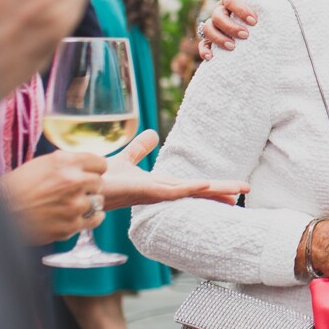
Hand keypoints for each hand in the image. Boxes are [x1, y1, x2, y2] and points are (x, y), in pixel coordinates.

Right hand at [0, 149, 107, 244]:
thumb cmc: (15, 187)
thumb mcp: (41, 164)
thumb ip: (66, 163)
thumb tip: (86, 164)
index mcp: (65, 162)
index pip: (99, 163)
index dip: (93, 169)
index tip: (88, 174)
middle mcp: (72, 182)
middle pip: (99, 182)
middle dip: (89, 186)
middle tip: (74, 191)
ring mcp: (73, 205)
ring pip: (98, 201)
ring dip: (89, 203)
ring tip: (72, 205)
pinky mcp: (71, 225)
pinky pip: (95, 219)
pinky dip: (90, 218)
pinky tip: (78, 216)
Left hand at [94, 130, 248, 208]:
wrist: (82, 189)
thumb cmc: (102, 180)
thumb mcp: (125, 160)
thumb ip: (138, 149)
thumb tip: (150, 134)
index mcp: (159, 185)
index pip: (191, 186)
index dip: (212, 187)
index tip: (233, 190)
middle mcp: (161, 192)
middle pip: (198, 190)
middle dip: (221, 190)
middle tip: (246, 190)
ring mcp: (156, 194)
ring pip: (192, 191)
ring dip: (214, 191)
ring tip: (237, 191)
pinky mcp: (146, 193)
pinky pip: (173, 191)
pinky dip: (191, 189)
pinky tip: (206, 186)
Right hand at [199, 0, 271, 57]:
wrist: (262, 16)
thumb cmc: (262, 4)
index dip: (241, 9)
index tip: (254, 21)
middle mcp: (220, 8)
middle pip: (217, 15)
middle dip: (230, 26)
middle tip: (245, 35)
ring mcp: (215, 23)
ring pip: (207, 28)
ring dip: (218, 38)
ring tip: (232, 47)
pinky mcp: (212, 37)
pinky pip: (203, 43)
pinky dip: (204, 50)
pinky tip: (211, 57)